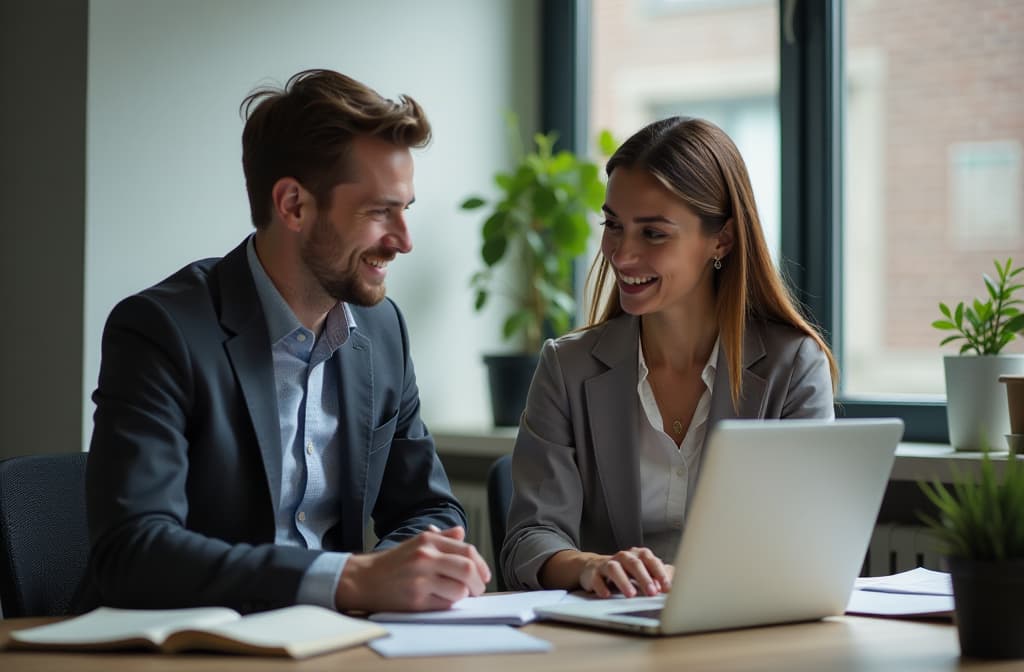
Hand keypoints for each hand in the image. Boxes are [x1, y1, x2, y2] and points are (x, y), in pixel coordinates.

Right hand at [334, 526, 490, 611]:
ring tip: (460, 595)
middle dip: (478, 582)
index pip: (467, 551)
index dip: (481, 565)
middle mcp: (425, 557)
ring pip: (460, 589)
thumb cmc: (393, 563)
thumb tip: (462, 532)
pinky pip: (445, 604)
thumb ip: (441, 538)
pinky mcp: (416, 600)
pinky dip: (450, 604)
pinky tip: (443, 600)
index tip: (483, 575)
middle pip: (467, 569)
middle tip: (478, 589)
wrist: (363, 579)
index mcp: (428, 541)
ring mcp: (420, 579)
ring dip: (464, 595)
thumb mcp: (416, 543)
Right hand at [579, 547, 672, 597]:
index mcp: (638, 555)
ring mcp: (607, 563)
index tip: (667, 588)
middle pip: (634, 563)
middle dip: (644, 578)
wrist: (594, 568)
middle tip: (652, 592)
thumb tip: (672, 585)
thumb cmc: (625, 572)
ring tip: (631, 595)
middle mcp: (623, 557)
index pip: (651, 560)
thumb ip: (659, 576)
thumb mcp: (644, 572)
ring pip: (615, 568)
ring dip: (623, 581)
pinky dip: (601, 586)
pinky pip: (596, 578)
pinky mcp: (593, 573)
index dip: (659, 573)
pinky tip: (607, 595)